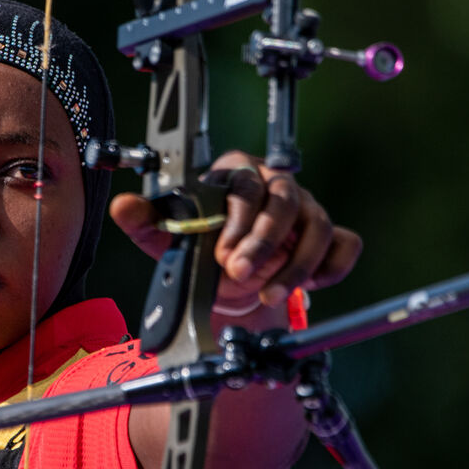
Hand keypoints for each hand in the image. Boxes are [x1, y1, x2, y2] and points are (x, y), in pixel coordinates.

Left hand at [108, 151, 361, 311]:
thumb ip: (147, 219)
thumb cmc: (201, 246)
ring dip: (296, 265)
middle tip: (240, 273)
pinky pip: (346, 244)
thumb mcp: (170, 234)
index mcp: (237, 174)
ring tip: (269, 294)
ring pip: (318, 226)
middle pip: (285, 201)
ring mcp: (307, 210)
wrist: (226, 280)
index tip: (223, 255)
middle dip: (263, 242)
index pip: (245, 186)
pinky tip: (310, 286)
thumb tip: (122, 206)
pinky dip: (332, 267)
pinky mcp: (329, 237)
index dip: (237, 221)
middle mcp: (276, 185)